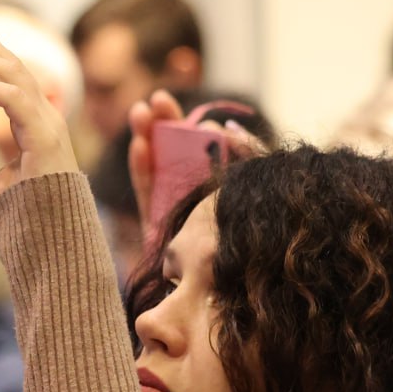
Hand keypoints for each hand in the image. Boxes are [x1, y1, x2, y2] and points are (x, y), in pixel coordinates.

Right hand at [127, 91, 266, 257]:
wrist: (224, 292)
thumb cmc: (250, 244)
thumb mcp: (253, 190)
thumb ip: (249, 156)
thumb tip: (232, 125)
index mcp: (219, 186)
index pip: (205, 150)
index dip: (196, 129)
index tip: (198, 117)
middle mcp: (195, 195)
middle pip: (176, 152)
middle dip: (167, 124)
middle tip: (159, 99)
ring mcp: (173, 210)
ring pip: (157, 167)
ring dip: (146, 136)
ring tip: (141, 111)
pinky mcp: (156, 227)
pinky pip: (146, 192)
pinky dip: (141, 167)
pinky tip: (139, 145)